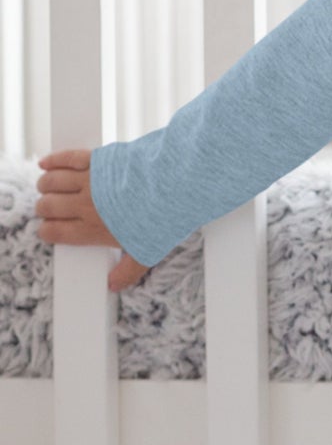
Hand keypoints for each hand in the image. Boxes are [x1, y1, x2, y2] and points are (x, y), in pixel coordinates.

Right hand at [34, 148, 151, 292]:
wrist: (174, 186)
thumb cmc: (162, 220)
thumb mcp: (148, 252)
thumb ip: (128, 270)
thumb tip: (114, 286)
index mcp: (93, 229)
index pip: (55, 232)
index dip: (47, 231)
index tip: (48, 230)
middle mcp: (85, 205)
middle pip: (48, 206)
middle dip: (44, 208)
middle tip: (49, 208)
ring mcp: (89, 180)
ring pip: (51, 182)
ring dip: (46, 185)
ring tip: (47, 188)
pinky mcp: (97, 159)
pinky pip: (66, 158)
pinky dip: (52, 161)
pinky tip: (45, 164)